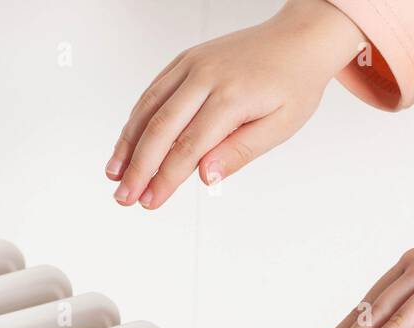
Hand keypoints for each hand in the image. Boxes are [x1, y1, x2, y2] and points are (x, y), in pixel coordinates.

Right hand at [107, 0, 362, 209]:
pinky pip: (153, 91)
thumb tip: (204, 177)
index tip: (150, 202)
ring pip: (149, 108)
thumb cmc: (293, 85)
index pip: (189, 146)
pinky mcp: (185, 60)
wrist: (298, 40)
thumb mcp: (279, 127)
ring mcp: (192, 64)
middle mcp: (205, 76)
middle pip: (161, 128)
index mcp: (231, 97)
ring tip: (114, 175)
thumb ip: (239, 152)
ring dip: (128, 144)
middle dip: (139, 167)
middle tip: (124, 197)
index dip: (165, 178)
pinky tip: (127, 143)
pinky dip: (136, 119)